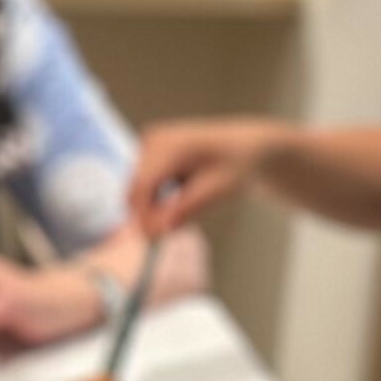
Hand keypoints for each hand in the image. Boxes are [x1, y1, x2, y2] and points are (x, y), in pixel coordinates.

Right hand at [126, 117, 283, 237]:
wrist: (246, 146)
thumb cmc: (236, 166)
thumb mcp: (216, 190)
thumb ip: (185, 210)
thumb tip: (157, 231)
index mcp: (171, 145)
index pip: (140, 189)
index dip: (144, 218)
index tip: (157, 240)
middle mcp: (153, 139)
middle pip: (134, 192)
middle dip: (150, 215)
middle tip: (178, 227)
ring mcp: (148, 142)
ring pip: (136, 191)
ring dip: (155, 206)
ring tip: (188, 203)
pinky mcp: (148, 149)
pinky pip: (142, 185)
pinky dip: (157, 196)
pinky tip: (181, 191)